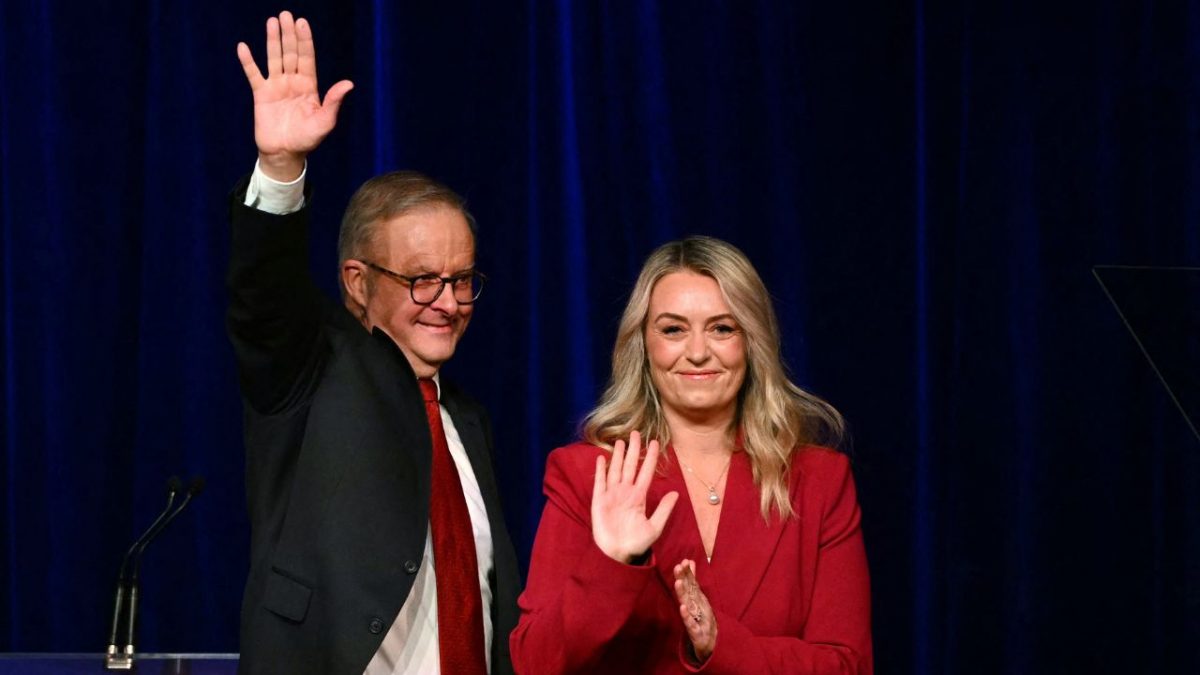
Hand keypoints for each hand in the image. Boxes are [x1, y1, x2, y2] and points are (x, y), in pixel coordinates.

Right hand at [236, 11, 353, 180]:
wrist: (285, 154)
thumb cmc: (308, 140)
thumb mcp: (324, 122)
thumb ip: (334, 102)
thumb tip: (348, 83)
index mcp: (309, 87)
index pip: (307, 58)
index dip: (305, 41)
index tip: (302, 23)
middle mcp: (293, 83)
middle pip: (290, 53)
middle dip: (289, 34)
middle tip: (285, 14)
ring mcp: (276, 87)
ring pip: (274, 58)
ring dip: (272, 40)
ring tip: (271, 22)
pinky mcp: (261, 95)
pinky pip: (253, 75)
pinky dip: (248, 62)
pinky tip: (243, 47)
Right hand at [591, 431, 678, 563]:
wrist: (618, 555)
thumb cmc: (636, 543)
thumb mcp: (654, 527)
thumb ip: (663, 510)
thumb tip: (676, 493)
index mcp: (639, 497)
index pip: (646, 472)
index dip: (650, 458)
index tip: (655, 443)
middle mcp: (626, 492)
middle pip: (630, 466)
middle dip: (633, 450)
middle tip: (636, 433)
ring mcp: (612, 495)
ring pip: (616, 470)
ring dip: (618, 456)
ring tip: (620, 441)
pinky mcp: (599, 501)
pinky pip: (600, 482)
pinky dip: (600, 470)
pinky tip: (601, 458)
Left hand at [673, 559, 716, 662]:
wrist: (712, 643)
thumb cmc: (702, 618)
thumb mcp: (698, 599)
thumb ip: (693, 580)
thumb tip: (690, 561)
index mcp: (698, 600)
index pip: (692, 584)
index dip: (687, 573)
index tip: (683, 561)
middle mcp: (699, 607)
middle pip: (690, 591)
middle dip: (685, 578)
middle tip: (679, 566)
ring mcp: (698, 619)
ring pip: (690, 605)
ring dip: (684, 594)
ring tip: (678, 582)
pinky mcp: (696, 632)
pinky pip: (691, 623)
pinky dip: (687, 616)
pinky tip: (683, 608)